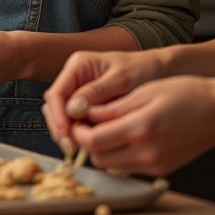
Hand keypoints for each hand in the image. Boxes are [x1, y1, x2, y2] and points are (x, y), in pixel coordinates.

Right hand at [42, 49, 166, 148]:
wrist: (159, 71)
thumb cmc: (143, 70)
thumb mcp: (122, 79)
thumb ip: (96, 92)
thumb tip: (73, 109)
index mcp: (78, 65)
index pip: (56, 93)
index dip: (57, 116)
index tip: (66, 133)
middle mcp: (74, 78)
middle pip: (55, 106)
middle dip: (60, 127)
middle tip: (71, 147)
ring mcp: (80, 92)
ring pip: (63, 116)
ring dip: (68, 132)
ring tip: (79, 149)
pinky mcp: (88, 105)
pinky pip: (76, 121)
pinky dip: (79, 133)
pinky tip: (89, 145)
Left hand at [68, 76, 214, 176]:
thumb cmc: (186, 93)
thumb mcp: (145, 92)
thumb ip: (113, 107)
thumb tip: (84, 113)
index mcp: (141, 127)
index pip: (94, 140)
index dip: (77, 131)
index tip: (75, 118)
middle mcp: (147, 152)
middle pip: (98, 157)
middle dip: (86, 141)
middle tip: (86, 122)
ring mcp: (154, 164)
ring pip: (111, 165)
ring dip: (101, 149)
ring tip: (104, 127)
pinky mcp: (160, 169)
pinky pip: (127, 166)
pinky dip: (118, 154)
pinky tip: (123, 135)